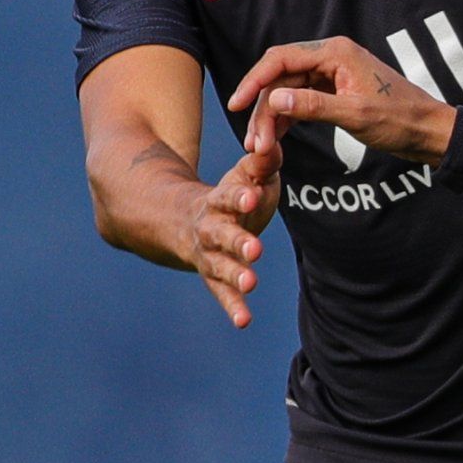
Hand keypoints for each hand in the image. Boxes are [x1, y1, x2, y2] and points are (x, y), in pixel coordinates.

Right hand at [179, 110, 278, 328]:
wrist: (188, 220)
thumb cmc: (232, 196)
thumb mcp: (246, 176)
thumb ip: (262, 162)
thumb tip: (274, 141)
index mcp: (221, 200)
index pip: (229, 195)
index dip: (239, 195)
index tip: (250, 194)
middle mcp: (211, 228)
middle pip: (222, 234)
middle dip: (237, 240)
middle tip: (254, 248)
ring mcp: (209, 253)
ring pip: (219, 265)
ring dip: (234, 274)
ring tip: (251, 282)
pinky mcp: (212, 275)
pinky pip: (221, 292)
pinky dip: (233, 306)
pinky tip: (244, 321)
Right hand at [228, 35, 453, 162]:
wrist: (429, 132)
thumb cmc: (401, 120)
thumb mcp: (355, 115)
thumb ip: (314, 106)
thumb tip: (274, 100)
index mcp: (336, 53)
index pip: (280, 59)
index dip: (254, 81)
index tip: (236, 104)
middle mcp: (331, 57)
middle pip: (280, 76)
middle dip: (262, 108)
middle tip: (253, 141)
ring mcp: (332, 73)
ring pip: (288, 90)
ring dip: (272, 117)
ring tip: (259, 146)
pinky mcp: (335, 90)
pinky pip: (301, 99)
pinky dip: (287, 118)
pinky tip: (275, 139)